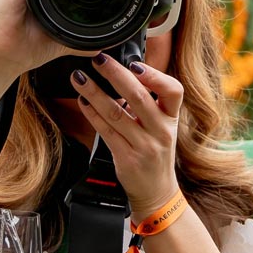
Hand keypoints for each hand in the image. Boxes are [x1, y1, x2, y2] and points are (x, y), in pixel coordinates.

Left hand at [69, 55, 182, 216]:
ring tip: (79, 78)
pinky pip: (106, 132)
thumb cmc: (156, 153)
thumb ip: (147, 103)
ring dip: (95, 93)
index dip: (155, 75)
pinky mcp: (126, 158)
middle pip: (139, 97)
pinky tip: (83, 102)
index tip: (135, 64)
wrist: (156, 192)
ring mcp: (144, 146)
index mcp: (171, 119)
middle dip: (116, 75)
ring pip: (117, 114)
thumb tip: (121, 73)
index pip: (173, 90)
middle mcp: (161, 132)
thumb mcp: (161, 126)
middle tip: (98, 60)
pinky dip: (92, 114)